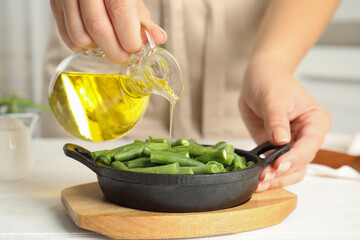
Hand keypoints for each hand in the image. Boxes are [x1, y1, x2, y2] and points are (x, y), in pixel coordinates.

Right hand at [50, 0, 166, 62]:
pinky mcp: (55, 4)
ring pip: (80, 37)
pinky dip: (82, 45)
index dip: (130, 37)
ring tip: (109, 43)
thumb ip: (143, 17)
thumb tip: (157, 39)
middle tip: (124, 55)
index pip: (120, 11)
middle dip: (115, 50)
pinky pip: (66, 36)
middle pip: (98, 28)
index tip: (136, 49)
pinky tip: (93, 39)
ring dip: (98, 48)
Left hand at [239, 60, 331, 191]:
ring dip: (274, 179)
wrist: (259, 78)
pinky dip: (266, 173)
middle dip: (282, 173)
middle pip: (300, 163)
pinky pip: (275, 166)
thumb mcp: (273, 98)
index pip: (309, 145)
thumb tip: (281, 141)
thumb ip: (276, 120)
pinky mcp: (276, 149)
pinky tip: (255, 178)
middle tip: (263, 178)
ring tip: (257, 183)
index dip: (294, 158)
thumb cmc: (271, 81)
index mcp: (315, 122)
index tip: (277, 165)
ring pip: (289, 170)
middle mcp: (307, 136)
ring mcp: (292, 145)